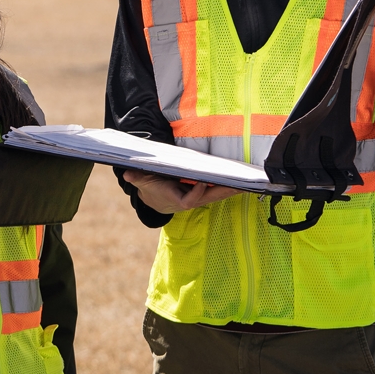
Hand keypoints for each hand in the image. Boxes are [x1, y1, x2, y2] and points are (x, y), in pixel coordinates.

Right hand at [122, 170, 241, 213]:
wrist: (154, 200)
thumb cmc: (151, 187)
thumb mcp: (142, 181)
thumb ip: (136, 177)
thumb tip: (127, 173)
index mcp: (177, 199)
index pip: (190, 198)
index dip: (197, 191)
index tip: (203, 182)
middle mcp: (190, 200)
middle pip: (210, 197)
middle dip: (224, 191)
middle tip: (240, 184)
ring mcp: (198, 198)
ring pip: (217, 195)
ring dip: (231, 190)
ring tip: (247, 183)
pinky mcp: (203, 194)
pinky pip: (217, 191)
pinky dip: (228, 187)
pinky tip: (239, 182)